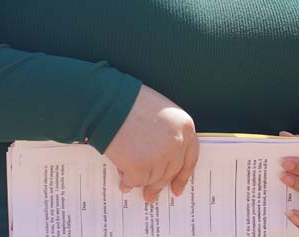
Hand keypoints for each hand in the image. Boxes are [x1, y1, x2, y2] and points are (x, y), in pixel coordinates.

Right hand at [102, 84, 197, 202]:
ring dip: (140, 179)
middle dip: (159, 185)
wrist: (108, 103)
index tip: (177, 188)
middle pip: (170, 172)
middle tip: (150, 195)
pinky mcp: (141, 167)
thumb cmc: (131, 103)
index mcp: (185, 127)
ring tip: (126, 174)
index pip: (189, 158)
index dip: (183, 175)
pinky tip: (121, 175)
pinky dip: (128, 180)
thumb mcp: (161, 113)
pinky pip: (136, 181)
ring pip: (152, 179)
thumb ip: (167, 135)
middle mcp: (177, 143)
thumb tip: (162, 161)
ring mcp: (160, 156)